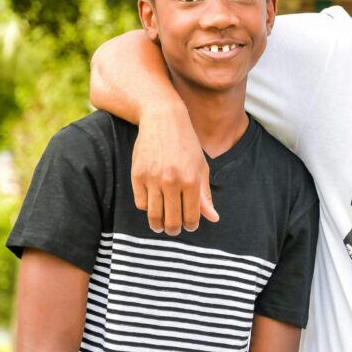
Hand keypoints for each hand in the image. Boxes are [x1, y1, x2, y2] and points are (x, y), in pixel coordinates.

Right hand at [130, 102, 218, 233]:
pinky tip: (152, 206)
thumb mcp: (201, 167)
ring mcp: (153, 179)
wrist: (163, 120)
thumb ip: (205, 195)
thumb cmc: (186, 145)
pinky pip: (140, 203)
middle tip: (173, 230)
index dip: (190, 225)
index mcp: (192, 180)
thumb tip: (213, 219)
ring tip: (160, 226)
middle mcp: (172, 181)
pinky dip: (147, 208)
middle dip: (173, 229)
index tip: (189, 226)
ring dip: (158, 225)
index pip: (192, 216)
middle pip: (171, 220)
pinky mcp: (137, 175)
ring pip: (154, 215)